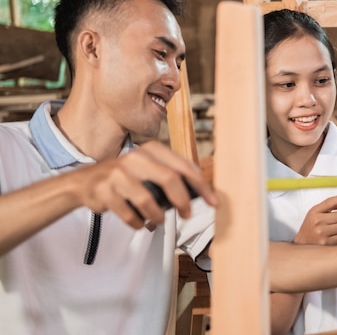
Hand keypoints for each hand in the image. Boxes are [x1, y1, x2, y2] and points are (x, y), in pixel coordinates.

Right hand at [75, 141, 216, 228]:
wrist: (86, 182)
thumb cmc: (126, 177)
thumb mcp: (150, 168)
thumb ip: (173, 174)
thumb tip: (201, 192)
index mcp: (152, 150)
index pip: (184, 167)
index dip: (201, 185)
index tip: (213, 201)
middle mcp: (136, 158)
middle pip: (170, 179)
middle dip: (183, 201)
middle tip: (188, 214)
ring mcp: (118, 173)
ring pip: (148, 199)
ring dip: (158, 215)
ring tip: (159, 220)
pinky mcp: (105, 190)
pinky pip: (129, 214)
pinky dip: (138, 223)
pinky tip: (140, 223)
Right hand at [293, 193, 336, 244]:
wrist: (302, 244)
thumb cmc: (310, 227)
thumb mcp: (315, 212)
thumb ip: (330, 204)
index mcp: (314, 213)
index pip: (331, 202)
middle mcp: (318, 222)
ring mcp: (322, 233)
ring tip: (336, 228)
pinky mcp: (327, 243)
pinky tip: (336, 235)